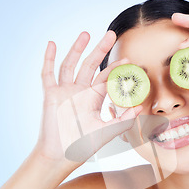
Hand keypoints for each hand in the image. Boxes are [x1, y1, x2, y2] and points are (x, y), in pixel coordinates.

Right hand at [33, 31, 141, 168]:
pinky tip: (52, 44)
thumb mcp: (108, 131)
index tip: (127, 59)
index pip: (105, 77)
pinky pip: (48, 73)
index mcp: (92, 98)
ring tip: (86, 34)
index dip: (115, 67)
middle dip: (100, 49)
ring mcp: (64, 91)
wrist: (62, 155)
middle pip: (90, 64)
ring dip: (77, 49)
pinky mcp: (51, 94)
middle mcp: (79, 91)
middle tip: (111, 34)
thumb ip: (124, 120)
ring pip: (71, 64)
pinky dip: (49, 59)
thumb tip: (140, 107)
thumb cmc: (83, 145)